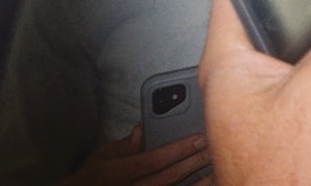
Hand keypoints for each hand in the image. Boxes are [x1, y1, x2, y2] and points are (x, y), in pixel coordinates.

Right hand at [56, 126, 210, 185]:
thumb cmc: (96, 175)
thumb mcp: (104, 155)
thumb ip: (125, 144)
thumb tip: (141, 130)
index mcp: (115, 173)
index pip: (152, 161)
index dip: (177, 150)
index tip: (198, 138)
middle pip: (167, 178)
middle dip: (192, 163)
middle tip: (213, 149)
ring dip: (195, 183)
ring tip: (214, 169)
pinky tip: (204, 183)